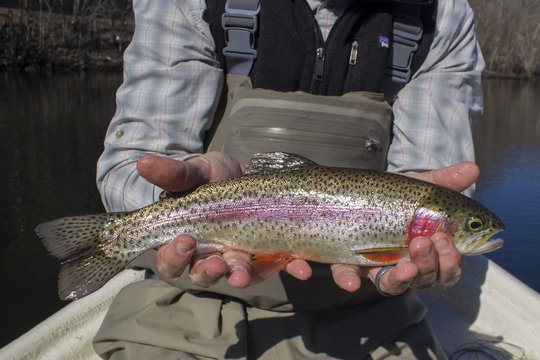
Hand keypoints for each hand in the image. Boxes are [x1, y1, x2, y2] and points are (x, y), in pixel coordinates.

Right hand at [137, 152, 312, 287]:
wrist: (249, 172)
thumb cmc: (213, 177)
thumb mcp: (196, 171)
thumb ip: (174, 174)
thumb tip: (142, 163)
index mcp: (185, 239)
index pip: (171, 259)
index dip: (174, 256)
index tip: (185, 240)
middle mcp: (210, 254)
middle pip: (203, 275)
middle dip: (209, 273)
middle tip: (219, 264)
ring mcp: (241, 257)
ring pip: (238, 275)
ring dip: (243, 277)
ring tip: (246, 274)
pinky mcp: (269, 254)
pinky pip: (277, 266)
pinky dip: (289, 268)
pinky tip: (300, 267)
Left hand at [331, 162, 479, 293]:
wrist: (359, 193)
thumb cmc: (396, 197)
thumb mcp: (418, 189)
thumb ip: (444, 181)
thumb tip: (473, 169)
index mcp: (428, 251)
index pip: (447, 267)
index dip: (450, 260)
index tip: (443, 237)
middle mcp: (405, 264)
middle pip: (424, 279)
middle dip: (428, 265)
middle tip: (422, 242)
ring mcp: (375, 266)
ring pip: (392, 285)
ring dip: (400, 279)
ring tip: (404, 266)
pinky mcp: (348, 264)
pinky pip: (348, 277)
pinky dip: (349, 280)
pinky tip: (350, 281)